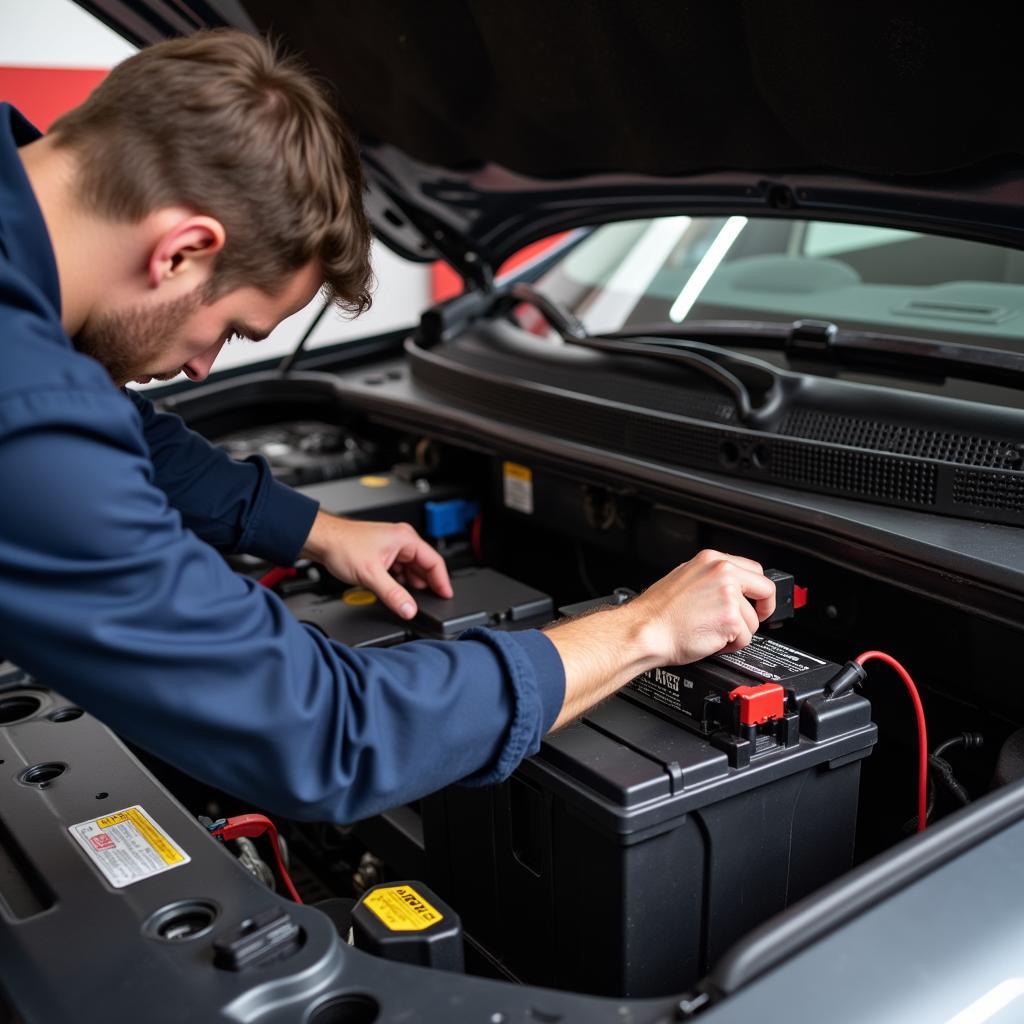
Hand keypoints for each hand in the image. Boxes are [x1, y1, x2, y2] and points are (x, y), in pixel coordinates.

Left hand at [299, 511, 452, 619]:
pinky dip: (400, 580)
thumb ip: (393, 594)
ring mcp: (391, 545)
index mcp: (405, 538)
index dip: (442, 581)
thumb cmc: (341, 545)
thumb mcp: (371, 575)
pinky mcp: (382, 552)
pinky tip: (395, 590)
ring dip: (412, 583)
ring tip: (410, 598)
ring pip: (411, 567)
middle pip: (424, 565)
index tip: (446, 595)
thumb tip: (409, 609)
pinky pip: (399, 568)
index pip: (434, 561)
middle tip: (430, 602)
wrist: (320, 540)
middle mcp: (401, 539)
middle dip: (427, 584)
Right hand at [628, 549, 775, 664]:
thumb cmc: (657, 612)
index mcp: (711, 560)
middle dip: (761, 610)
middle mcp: (722, 572)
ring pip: (754, 620)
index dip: (757, 591)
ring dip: (738, 633)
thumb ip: (711, 578)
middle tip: (748, 621)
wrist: (645, 631)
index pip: (754, 569)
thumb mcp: (684, 578)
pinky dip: (731, 646)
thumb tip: (730, 587)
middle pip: (766, 590)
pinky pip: (745, 638)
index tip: (756, 602)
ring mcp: (728, 594)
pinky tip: (712, 640)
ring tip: (713, 632)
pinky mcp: (731, 618)